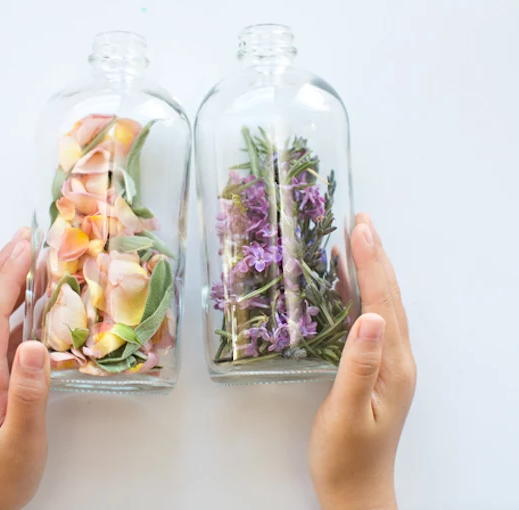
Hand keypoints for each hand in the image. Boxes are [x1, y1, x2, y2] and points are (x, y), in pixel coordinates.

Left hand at [0, 228, 50, 509]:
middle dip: (1, 266)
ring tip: (26, 257)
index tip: (26, 245)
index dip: (7, 275)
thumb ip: (29, 393)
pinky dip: (8, 307)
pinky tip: (28, 304)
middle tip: (25, 236)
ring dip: (2, 281)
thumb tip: (37, 345)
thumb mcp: (21, 440)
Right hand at [309, 214, 415, 509]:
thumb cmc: (346, 456)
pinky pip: (369, 321)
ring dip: (369, 271)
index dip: (372, 264)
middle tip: (360, 221)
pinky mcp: (375, 369)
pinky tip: (344, 286)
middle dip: (375, 256)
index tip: (360, 229)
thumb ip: (359, 364)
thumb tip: (371, 316)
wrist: (354, 490)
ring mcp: (388, 364)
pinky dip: (357, 296)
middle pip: (389, 296)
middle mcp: (397, 359)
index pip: (384, 302)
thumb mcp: (347, 411)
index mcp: (394, 365)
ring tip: (354, 240)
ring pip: (381, 305)